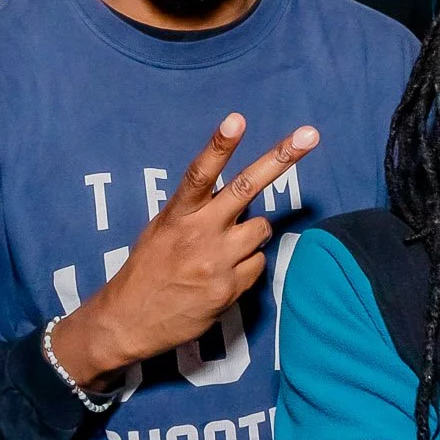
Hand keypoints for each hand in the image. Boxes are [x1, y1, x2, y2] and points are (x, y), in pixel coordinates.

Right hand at [48, 113, 317, 388]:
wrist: (130, 321)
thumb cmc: (147, 269)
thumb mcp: (160, 229)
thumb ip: (194, 210)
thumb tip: (232, 196)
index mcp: (177, 214)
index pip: (199, 173)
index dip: (219, 145)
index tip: (237, 119)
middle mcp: (200, 233)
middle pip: (247, 188)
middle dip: (281, 159)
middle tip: (310, 134)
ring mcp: (218, 261)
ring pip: (261, 229)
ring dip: (251, 234)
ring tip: (223, 250)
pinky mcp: (230, 288)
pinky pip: (257, 265)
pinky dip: (247, 266)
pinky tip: (222, 276)